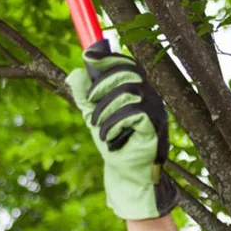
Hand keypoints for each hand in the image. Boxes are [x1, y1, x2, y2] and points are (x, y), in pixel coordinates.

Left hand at [65, 39, 176, 219]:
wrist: (125, 173)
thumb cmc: (113, 142)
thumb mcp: (93, 116)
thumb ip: (84, 96)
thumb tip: (74, 73)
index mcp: (136, 89)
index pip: (126, 64)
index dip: (108, 58)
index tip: (88, 57)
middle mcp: (149, 95)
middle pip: (126, 72)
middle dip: (101, 86)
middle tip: (90, 106)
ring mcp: (155, 110)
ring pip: (127, 92)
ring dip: (104, 110)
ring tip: (98, 128)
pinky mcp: (155, 126)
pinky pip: (133, 113)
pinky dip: (114, 124)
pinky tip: (109, 137)